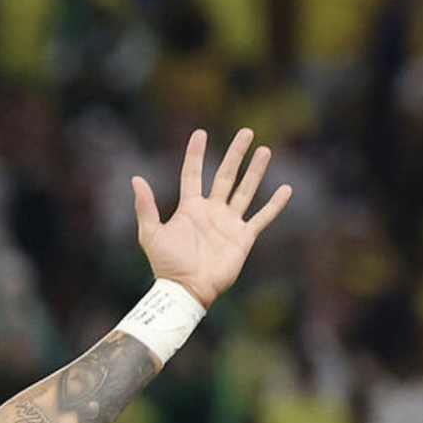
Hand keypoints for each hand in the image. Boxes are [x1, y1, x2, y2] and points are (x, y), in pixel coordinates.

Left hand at [132, 128, 291, 308]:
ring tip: (265, 150)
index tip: (200, 133)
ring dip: (255, 171)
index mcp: (190, 208)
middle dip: (236, 154)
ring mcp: (229, 223)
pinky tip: (286, 190)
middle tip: (246, 132)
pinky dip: (274, 205)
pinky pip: (262, 217)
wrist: (186, 289)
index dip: (196, 154)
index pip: (193, 174)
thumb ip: (145, 206)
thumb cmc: (166, 265)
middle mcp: (212, 211)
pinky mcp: (243, 237)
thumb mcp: (151, 233)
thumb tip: (136, 178)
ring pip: (245, 190)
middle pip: (226, 175)